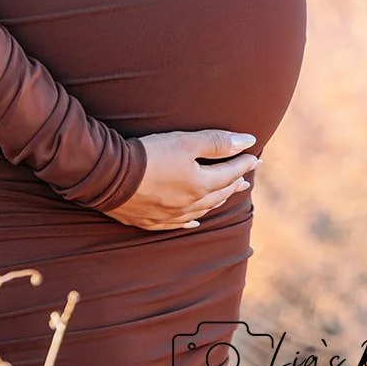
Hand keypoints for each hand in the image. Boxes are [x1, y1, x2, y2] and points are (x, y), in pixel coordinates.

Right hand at [106, 128, 260, 230]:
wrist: (110, 176)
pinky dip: (191, 220)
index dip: (243, 164)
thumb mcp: (186, 141)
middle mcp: (190, 204)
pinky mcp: (151, 220)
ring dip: (217, 200)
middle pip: (218, 193)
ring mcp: (170, 215)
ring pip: (202, 209)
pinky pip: (178, 224)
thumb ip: (217, 142)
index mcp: (200, 185)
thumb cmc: (150, 154)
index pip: (230, 173)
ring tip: (227, 194)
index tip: (256, 158)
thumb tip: (249, 141)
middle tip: (246, 177)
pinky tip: (195, 220)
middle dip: (234, 183)